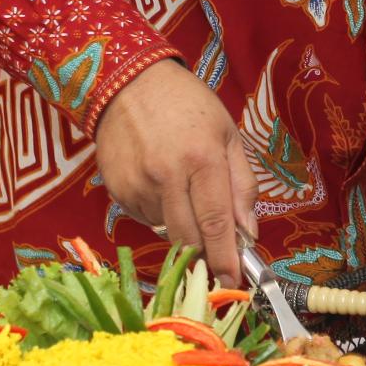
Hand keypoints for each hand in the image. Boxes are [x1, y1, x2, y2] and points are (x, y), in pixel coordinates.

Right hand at [93, 60, 261, 283]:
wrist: (128, 83)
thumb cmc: (188, 105)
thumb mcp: (228, 134)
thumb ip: (242, 185)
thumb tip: (248, 232)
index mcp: (202, 159)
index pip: (216, 222)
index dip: (225, 258)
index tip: (234, 282)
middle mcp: (167, 176)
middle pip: (189, 237)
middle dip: (206, 255)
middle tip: (217, 259)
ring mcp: (137, 185)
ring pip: (167, 230)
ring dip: (183, 226)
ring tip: (185, 189)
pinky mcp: (117, 191)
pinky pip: (145, 218)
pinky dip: (160, 213)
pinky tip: (161, 184)